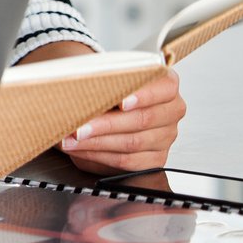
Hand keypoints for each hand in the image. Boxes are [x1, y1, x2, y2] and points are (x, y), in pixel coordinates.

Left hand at [61, 68, 183, 172]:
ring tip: (71, 139)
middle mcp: (171, 110)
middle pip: (144, 119)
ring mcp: (165, 136)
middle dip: (106, 124)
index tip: (121, 102)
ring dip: (97, 142)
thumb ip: (101, 82)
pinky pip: (128, 161)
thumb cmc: (103, 92)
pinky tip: (80, 149)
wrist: (100, 112)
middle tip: (79, 127)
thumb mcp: (102, 81)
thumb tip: (80, 90)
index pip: (166, 88)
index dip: (144, 96)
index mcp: (166, 85)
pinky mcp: (155, 159)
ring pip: (133, 142)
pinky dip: (99, 155)